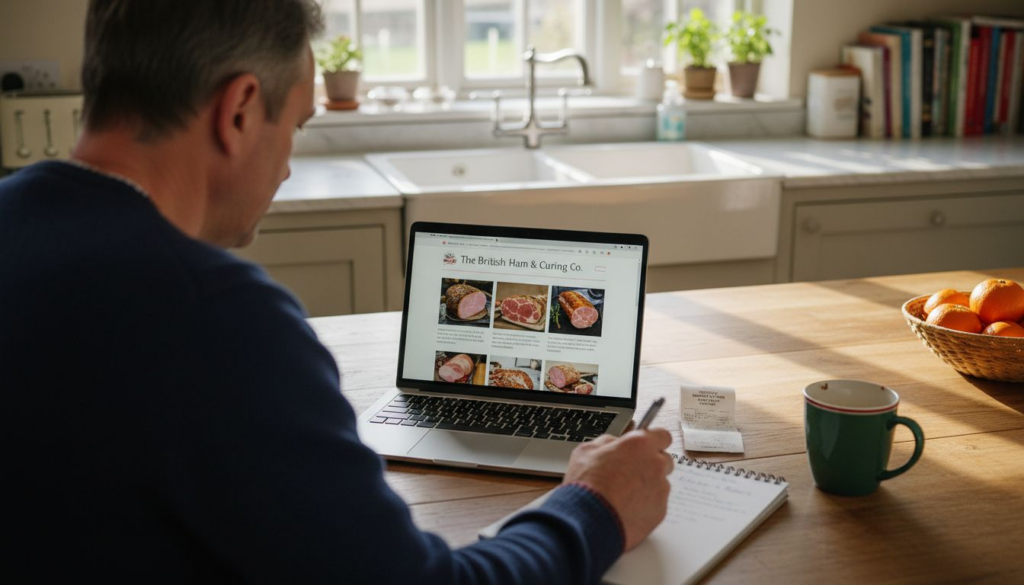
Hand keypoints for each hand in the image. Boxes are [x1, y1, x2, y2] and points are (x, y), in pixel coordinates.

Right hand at [563, 429, 673, 550]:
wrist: (589, 520)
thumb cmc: (586, 485)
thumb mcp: (586, 452)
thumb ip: (607, 442)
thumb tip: (614, 443)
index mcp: (640, 445)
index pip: (662, 435)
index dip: (653, 441)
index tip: (646, 447)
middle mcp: (656, 464)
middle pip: (664, 460)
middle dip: (651, 464)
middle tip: (630, 473)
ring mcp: (661, 489)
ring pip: (660, 483)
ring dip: (647, 486)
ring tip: (624, 496)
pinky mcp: (661, 511)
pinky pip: (656, 504)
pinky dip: (645, 506)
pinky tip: (626, 509)